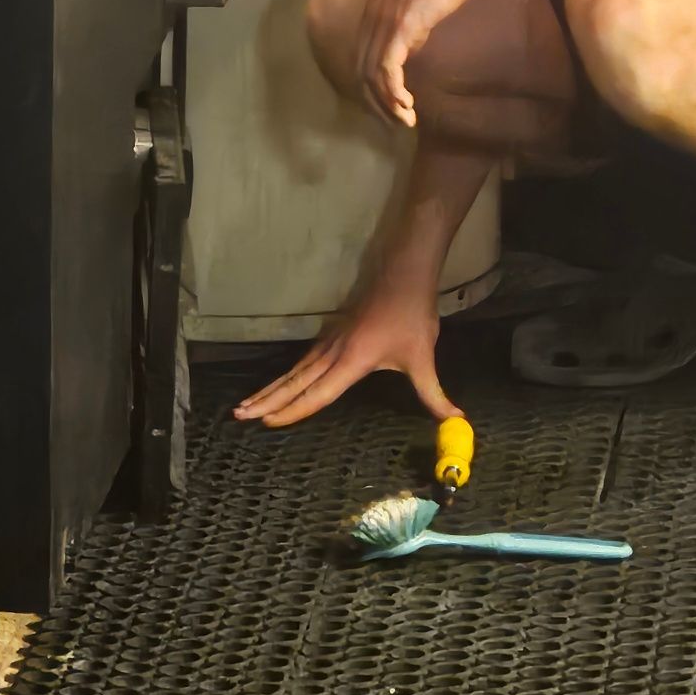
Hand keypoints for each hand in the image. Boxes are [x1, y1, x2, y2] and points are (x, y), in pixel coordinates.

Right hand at [233, 280, 460, 429]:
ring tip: (246, 406)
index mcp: (351, 360)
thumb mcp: (423, 357)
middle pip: (294, 382)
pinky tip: (279, 385)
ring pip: (294, 370)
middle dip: (267, 400)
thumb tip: (456, 421)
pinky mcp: (332, 334)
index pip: (318, 393)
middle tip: (239, 416)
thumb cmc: (411, 314)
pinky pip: (303, 361)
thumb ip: (434, 393)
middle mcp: (333, 352)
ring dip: (270, 388)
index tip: (268, 423)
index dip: (293, 410)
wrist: (404, 272)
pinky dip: (286, 376)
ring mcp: (329, 341)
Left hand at [357, 0, 494, 127]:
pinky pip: (388, 68)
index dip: (372, 86)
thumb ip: (413, 23)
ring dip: (386, 103)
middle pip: (361, 69)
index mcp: (376, 7)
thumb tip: (411, 45)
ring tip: (405, 120)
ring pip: (372, 74)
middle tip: (395, 122)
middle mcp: (373, 13)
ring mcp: (384, 18)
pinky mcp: (401, 24)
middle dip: (375, 102)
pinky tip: (407, 105)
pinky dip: (394, 92)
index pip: (363, 55)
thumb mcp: (426, 3)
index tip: (389, 106)